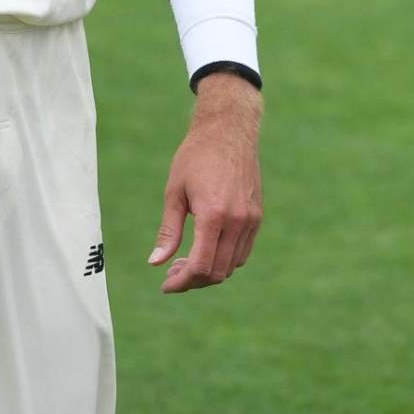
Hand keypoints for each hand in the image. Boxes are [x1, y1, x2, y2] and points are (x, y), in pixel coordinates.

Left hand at [149, 73, 262, 292]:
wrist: (229, 129)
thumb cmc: (196, 157)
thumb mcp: (175, 192)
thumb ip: (168, 231)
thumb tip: (155, 263)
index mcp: (213, 215)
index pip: (201, 266)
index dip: (181, 282)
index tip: (165, 284)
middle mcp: (237, 220)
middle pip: (217, 272)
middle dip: (193, 280)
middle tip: (172, 273)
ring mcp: (251, 219)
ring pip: (233, 265)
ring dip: (210, 272)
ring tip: (187, 261)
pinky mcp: (257, 215)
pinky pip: (243, 251)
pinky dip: (225, 259)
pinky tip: (207, 248)